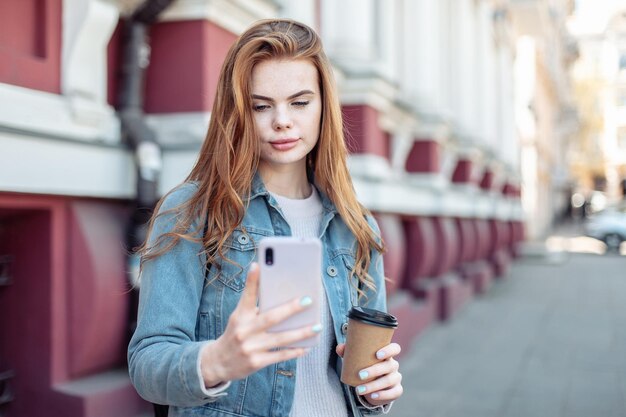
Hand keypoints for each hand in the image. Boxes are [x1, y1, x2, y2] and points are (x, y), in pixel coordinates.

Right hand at [200, 263, 319, 386]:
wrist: (218, 362)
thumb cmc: (236, 334)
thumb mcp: (239, 317)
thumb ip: (255, 307)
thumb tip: (279, 294)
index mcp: (240, 315)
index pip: (247, 295)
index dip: (252, 280)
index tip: (258, 265)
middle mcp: (244, 330)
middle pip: (271, 317)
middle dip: (291, 308)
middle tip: (308, 300)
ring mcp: (250, 347)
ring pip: (281, 338)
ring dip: (301, 332)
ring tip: (317, 326)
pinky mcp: (256, 362)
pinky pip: (280, 355)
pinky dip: (295, 351)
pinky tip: (307, 346)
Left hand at [336, 342, 402, 405]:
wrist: (372, 385)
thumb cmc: (364, 366)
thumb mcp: (357, 359)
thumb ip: (348, 352)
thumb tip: (339, 347)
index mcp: (386, 355)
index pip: (395, 348)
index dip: (389, 350)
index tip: (377, 355)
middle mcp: (393, 365)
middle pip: (390, 365)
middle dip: (375, 370)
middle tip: (360, 375)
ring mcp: (396, 378)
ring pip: (389, 380)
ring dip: (374, 385)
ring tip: (359, 390)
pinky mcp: (396, 390)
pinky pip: (394, 393)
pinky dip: (383, 395)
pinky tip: (373, 396)